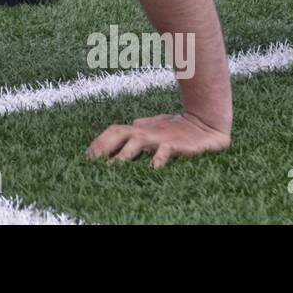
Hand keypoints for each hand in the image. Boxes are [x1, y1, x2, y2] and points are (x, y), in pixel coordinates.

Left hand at [86, 113, 230, 168]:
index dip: (99, 142)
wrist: (206, 123)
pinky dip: (158, 159)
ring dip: (124, 155)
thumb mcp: (154, 128)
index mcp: (139, 129)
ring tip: (113, 167)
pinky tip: (153, 169)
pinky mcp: (178, 145)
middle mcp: (146, 132)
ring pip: (137, 143)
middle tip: (92, 162)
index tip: (86, 157)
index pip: (113, 131)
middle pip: (119, 133)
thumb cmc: (176, 127)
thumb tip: (124, 130)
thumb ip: (139, 130)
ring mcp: (160, 138)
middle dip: (104, 146)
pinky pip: (166, 152)